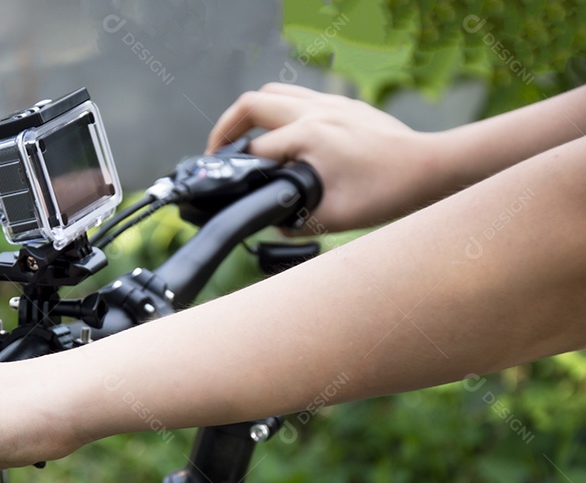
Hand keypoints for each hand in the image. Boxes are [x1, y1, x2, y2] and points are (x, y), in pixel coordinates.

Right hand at [206, 83, 442, 233]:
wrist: (431, 168)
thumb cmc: (388, 191)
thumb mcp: (334, 217)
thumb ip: (295, 221)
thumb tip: (271, 224)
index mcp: (309, 135)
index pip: (254, 149)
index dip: (234, 169)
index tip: (225, 185)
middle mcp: (315, 111)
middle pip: (251, 104)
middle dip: (226, 128)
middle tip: (217, 153)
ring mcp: (329, 103)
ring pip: (272, 93)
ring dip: (250, 114)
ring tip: (241, 139)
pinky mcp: (341, 105)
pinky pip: (296, 96)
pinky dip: (276, 111)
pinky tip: (279, 135)